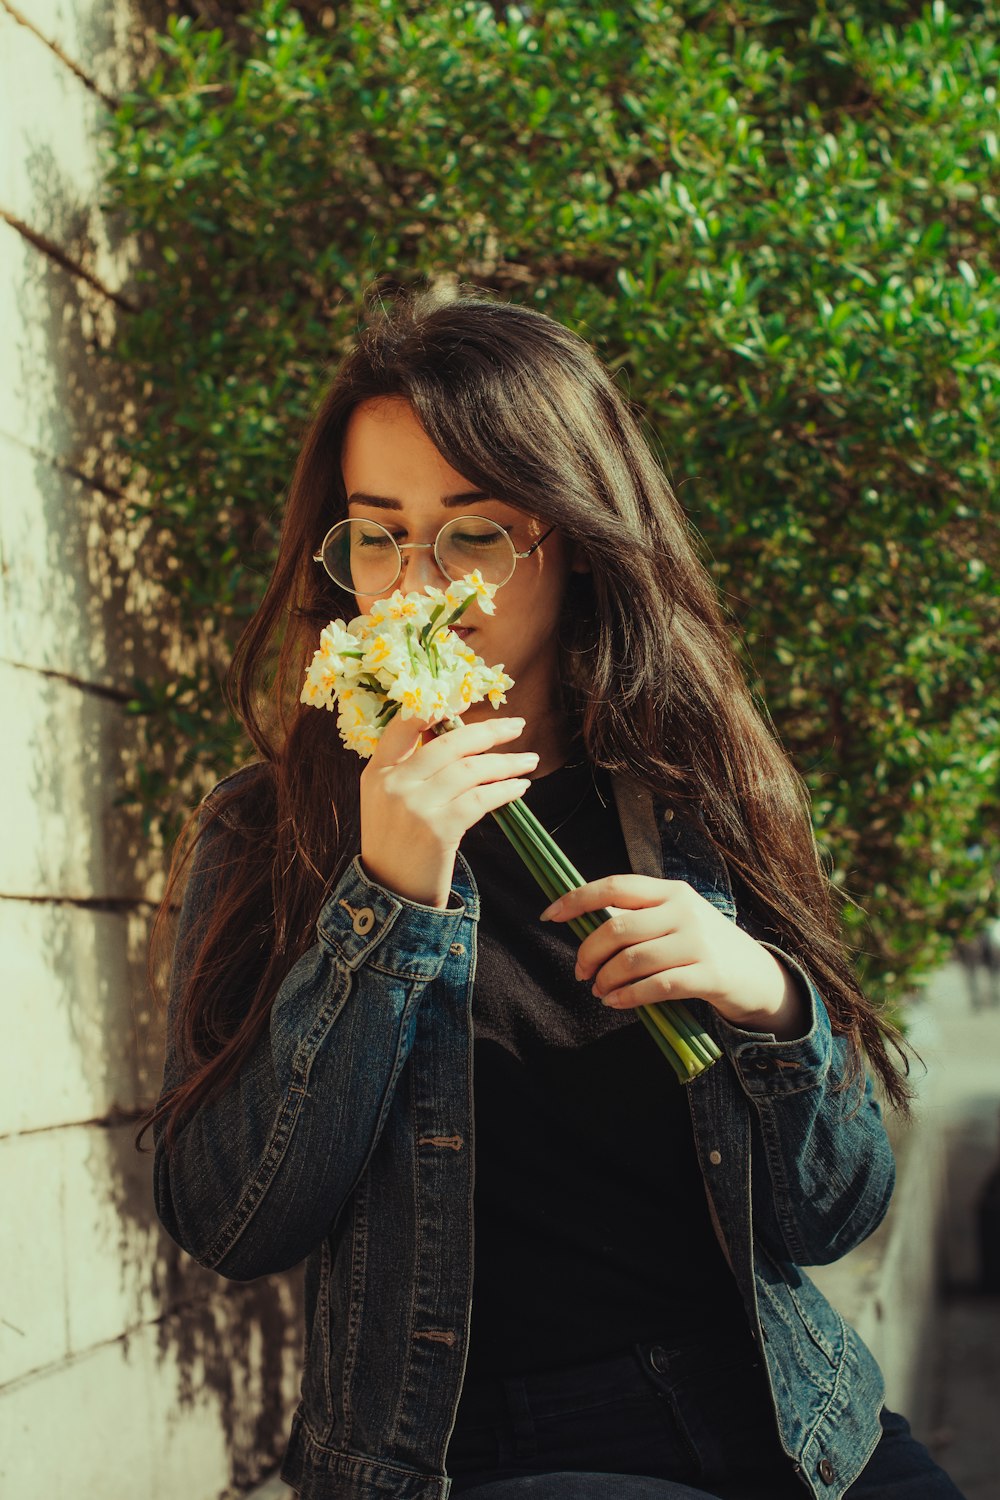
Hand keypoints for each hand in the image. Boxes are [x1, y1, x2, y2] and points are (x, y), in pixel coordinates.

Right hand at [359, 711, 537, 908]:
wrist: (392, 893)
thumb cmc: (398, 843)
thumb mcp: (388, 799)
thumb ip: (411, 768)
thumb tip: (457, 736)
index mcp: (377, 770)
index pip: (404, 725)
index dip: (436, 707)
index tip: (467, 699)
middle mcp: (393, 783)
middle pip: (448, 743)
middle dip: (488, 732)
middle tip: (516, 726)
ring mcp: (415, 805)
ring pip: (469, 770)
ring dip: (506, 763)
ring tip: (529, 760)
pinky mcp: (438, 829)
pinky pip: (480, 799)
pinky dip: (504, 790)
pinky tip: (519, 788)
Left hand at [540, 875, 808, 1038]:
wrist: (755, 975)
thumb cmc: (702, 946)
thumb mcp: (676, 920)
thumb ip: (638, 918)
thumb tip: (585, 929)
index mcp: (670, 890)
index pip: (615, 886)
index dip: (577, 899)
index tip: (549, 915)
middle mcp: (684, 910)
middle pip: (618, 928)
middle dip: (588, 953)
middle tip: (580, 973)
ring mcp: (698, 941)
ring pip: (632, 960)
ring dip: (606, 980)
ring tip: (599, 991)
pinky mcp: (708, 974)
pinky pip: (655, 987)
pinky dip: (628, 997)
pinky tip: (616, 1002)